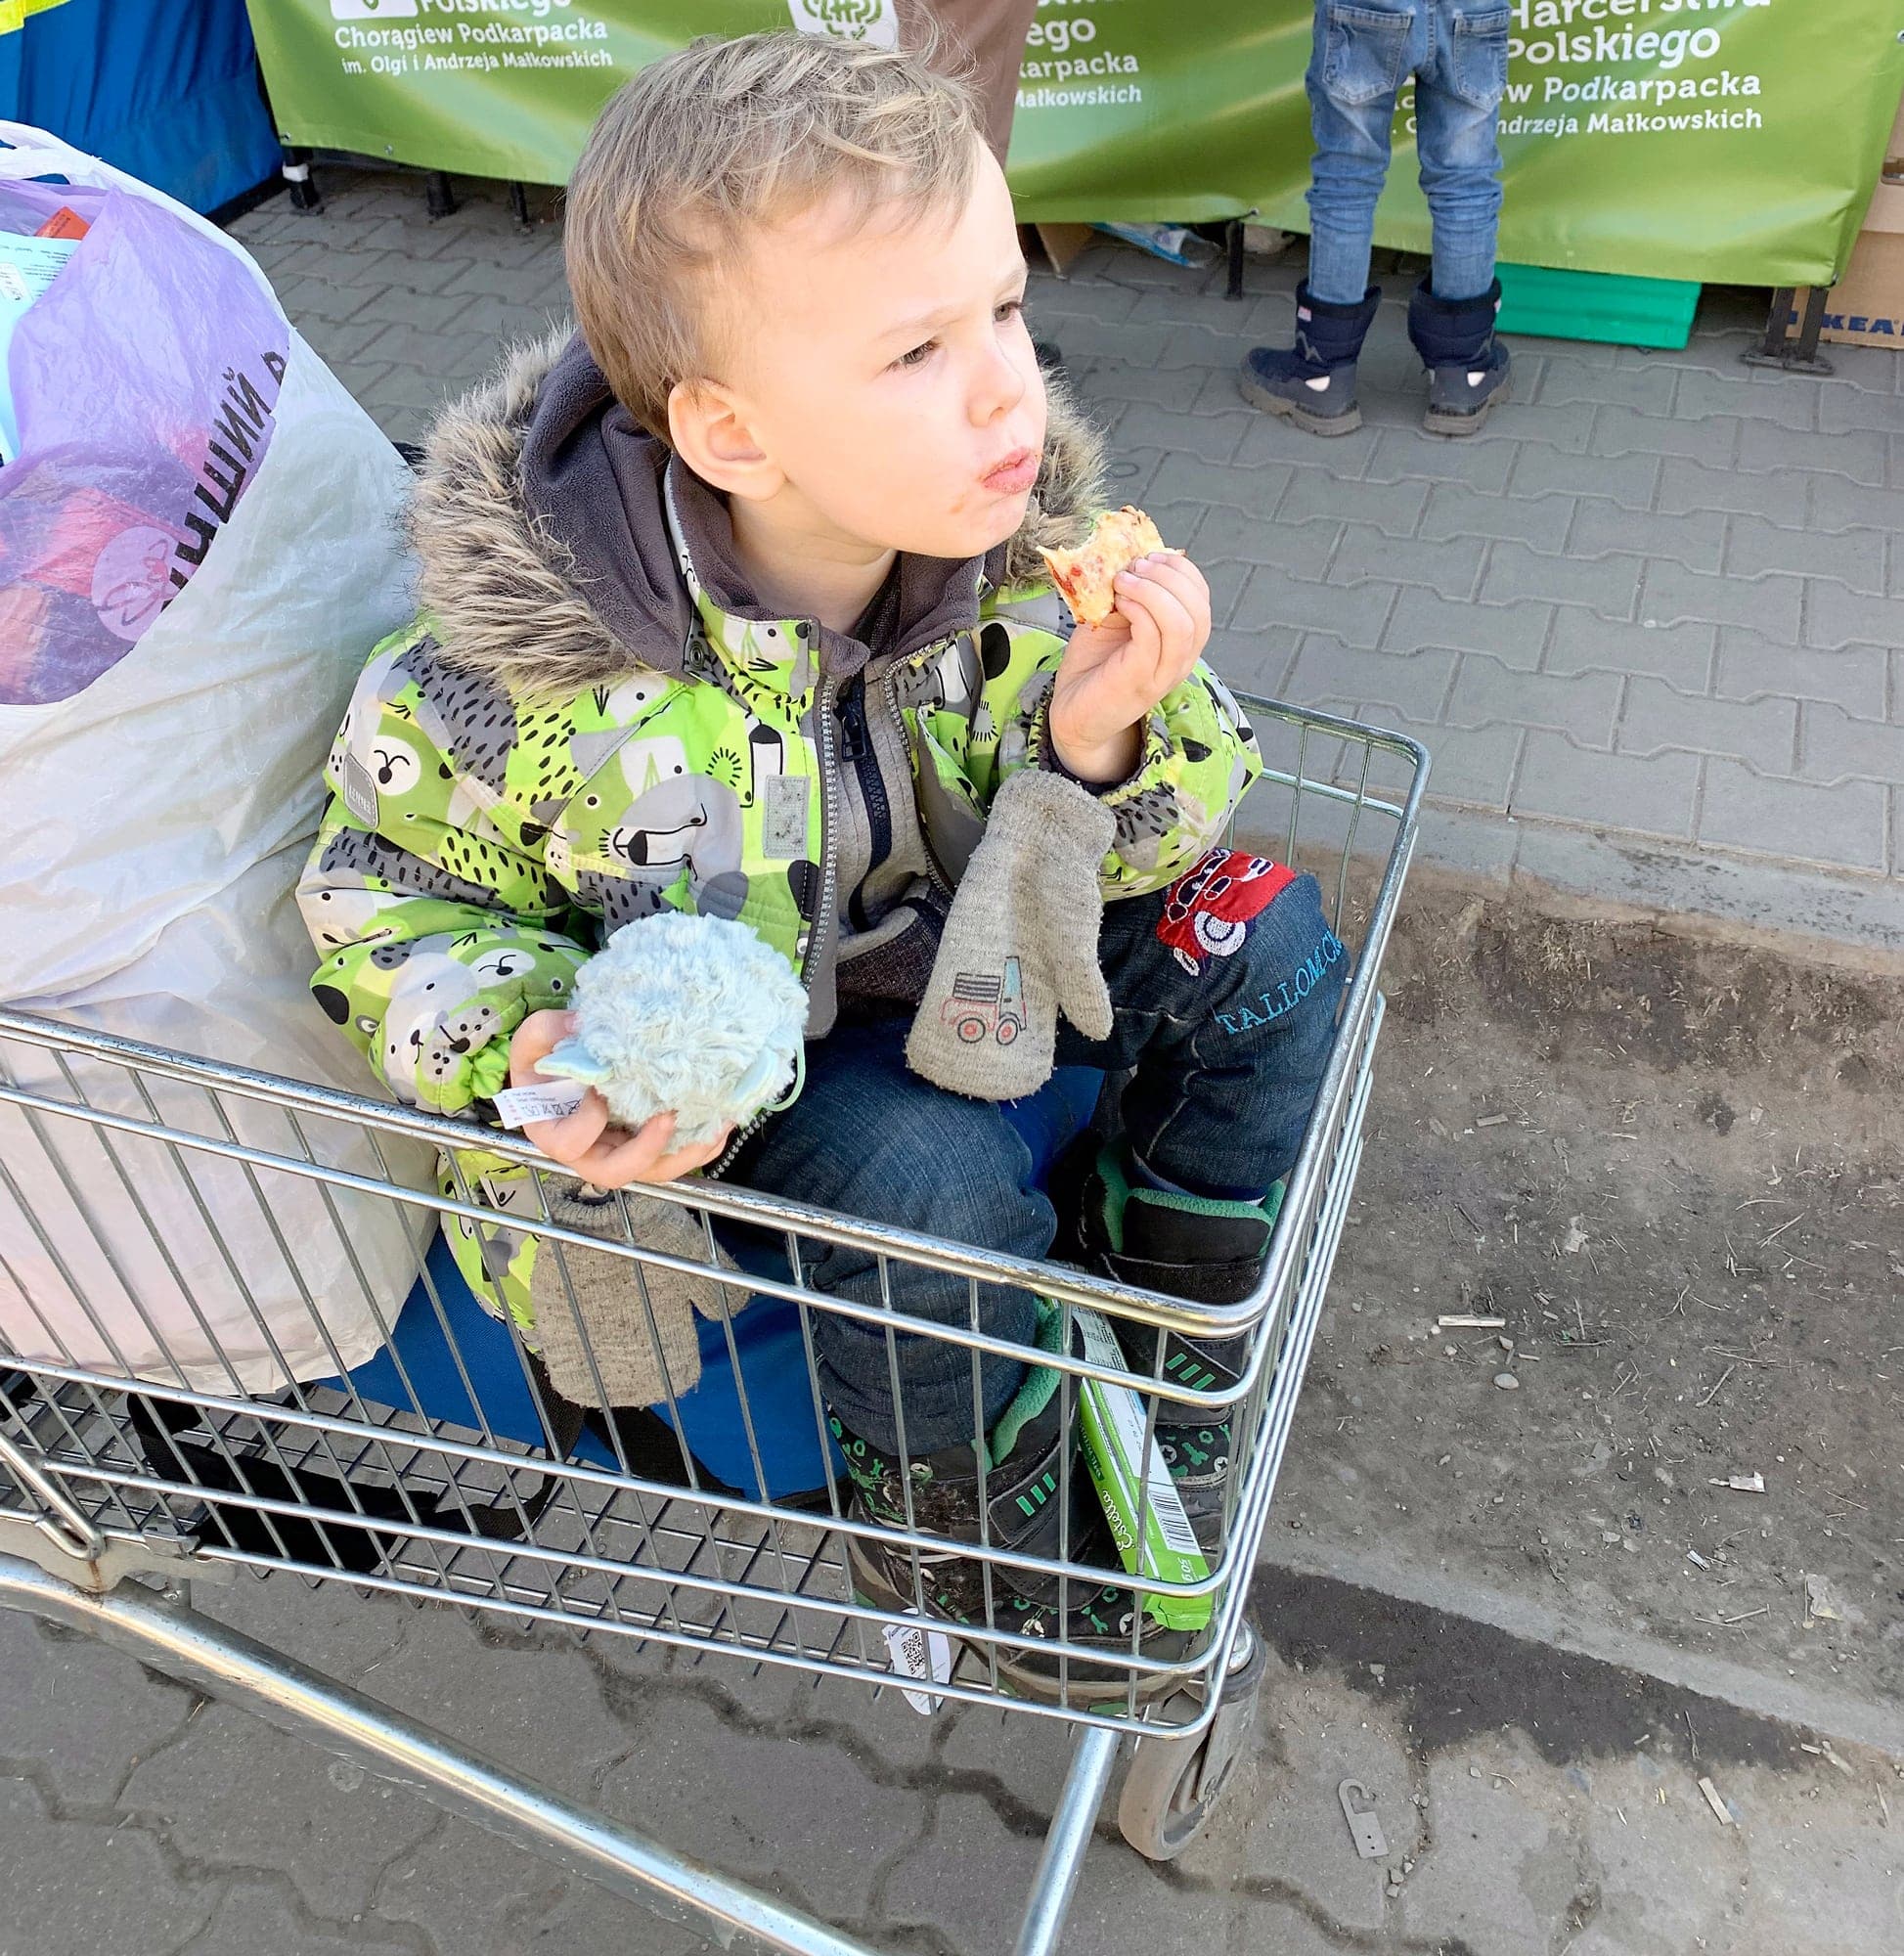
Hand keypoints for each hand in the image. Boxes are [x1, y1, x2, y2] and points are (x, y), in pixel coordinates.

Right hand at [506, 1010, 730, 1188]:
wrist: (567, 1068)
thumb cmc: (547, 1059)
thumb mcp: (537, 1039)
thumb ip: (547, 1031)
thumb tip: (579, 1024)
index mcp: (555, 1132)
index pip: (569, 1144)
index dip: (586, 1123)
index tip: (598, 1092)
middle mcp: (590, 1152)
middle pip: (616, 1173)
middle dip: (646, 1151)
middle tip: (668, 1117)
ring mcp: (623, 1152)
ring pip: (655, 1171)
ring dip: (687, 1153)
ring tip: (713, 1123)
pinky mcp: (649, 1145)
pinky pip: (678, 1157)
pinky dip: (702, 1144)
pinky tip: (721, 1120)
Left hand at [1049, 551, 1210, 781]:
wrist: (1074, 714)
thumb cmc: (1095, 665)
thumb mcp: (1116, 618)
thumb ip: (1130, 592)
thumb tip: (1130, 555)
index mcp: (1182, 641)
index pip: (1201, 597)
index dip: (1180, 569)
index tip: (1147, 557)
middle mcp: (1181, 659)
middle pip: (1199, 609)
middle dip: (1169, 576)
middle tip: (1135, 567)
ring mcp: (1163, 673)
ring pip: (1183, 624)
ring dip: (1154, 591)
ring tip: (1123, 581)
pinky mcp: (1140, 681)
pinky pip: (1153, 638)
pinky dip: (1139, 610)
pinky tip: (1119, 602)